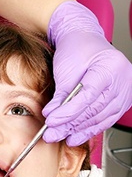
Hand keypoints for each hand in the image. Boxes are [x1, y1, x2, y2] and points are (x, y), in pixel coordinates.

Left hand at [43, 0, 131, 145]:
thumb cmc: (76, 49)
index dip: (68, 112)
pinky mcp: (122, 100)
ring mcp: (126, 91)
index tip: (51, 121)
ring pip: (101, 117)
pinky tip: (77, 134)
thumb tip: (52, 116)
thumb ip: (61, 93)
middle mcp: (123, 80)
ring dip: (80, 130)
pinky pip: (106, 118)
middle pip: (95, 109)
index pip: (88, 96)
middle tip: (52, 134)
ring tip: (62, 137)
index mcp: (110, 67)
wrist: (85, 39)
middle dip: (71, 125)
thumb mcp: (65, 68)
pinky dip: (90, 127)